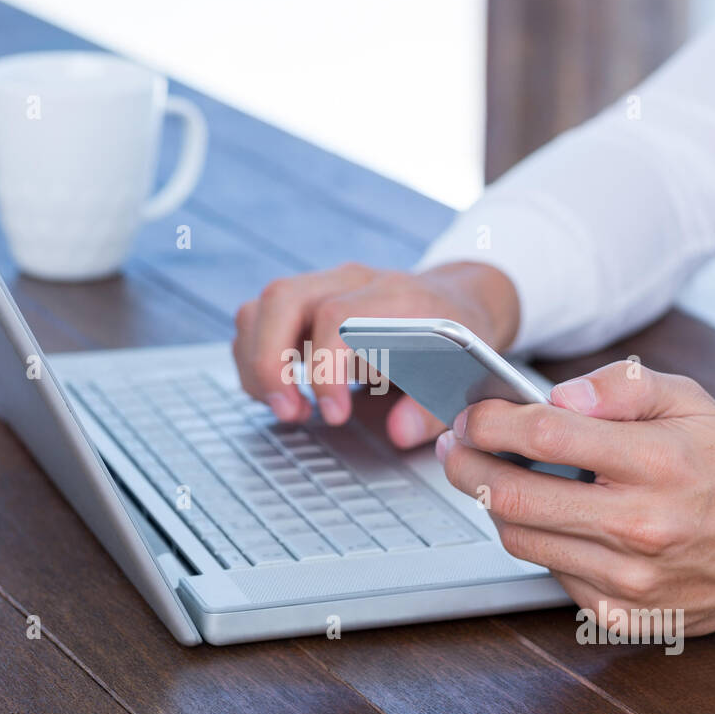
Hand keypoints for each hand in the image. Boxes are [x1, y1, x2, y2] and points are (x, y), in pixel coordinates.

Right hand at [232, 261, 519, 447]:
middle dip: (271, 362)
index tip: (334, 413)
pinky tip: (279, 393)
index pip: (338, 316)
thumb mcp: (460, 378)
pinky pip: (257, 318)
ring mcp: (322, 285)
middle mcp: (352, 282)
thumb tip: (400, 432)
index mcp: (395, 296)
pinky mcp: (302, 300)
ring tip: (286, 408)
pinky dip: (254, 360)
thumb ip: (432, 408)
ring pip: (262, 306)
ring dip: (257, 363)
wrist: (454, 301)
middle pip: (283, 298)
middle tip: (289, 412)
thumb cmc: (453, 345)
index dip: (325, 367)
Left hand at [435, 360, 714, 633]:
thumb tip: (555, 394)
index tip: (471, 415)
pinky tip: (559, 522)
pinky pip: (552, 576)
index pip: (544, 436)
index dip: (490, 423)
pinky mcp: (625, 616)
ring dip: (497, 507)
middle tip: (455, 449)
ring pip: (521, 541)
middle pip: (511, 499)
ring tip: (500, 479)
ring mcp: (631, 580)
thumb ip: (619, 384)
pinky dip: (543, 545)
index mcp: (657, 462)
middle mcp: (642, 526)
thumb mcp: (689, 397)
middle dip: (467, 467)